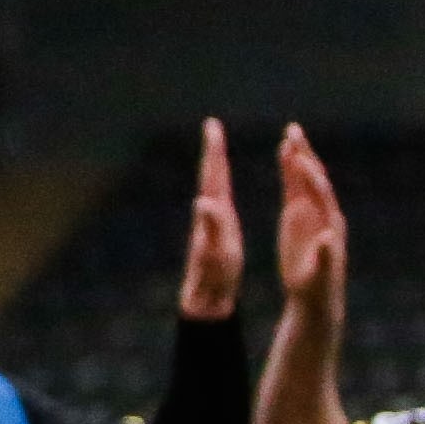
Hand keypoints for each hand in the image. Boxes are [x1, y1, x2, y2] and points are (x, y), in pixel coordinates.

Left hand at [179, 116, 243, 318]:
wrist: (205, 298)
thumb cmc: (214, 275)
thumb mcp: (217, 249)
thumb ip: (211, 225)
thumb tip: (202, 202)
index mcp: (212, 213)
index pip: (213, 175)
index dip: (214, 151)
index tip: (212, 125)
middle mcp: (208, 214)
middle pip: (211, 175)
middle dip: (213, 150)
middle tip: (212, 126)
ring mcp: (210, 224)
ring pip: (213, 188)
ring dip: (216, 166)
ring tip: (216, 150)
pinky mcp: (215, 234)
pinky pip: (220, 202)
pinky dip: (222, 190)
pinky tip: (220, 192)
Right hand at [275, 123, 346, 320]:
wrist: (315, 296)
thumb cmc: (316, 288)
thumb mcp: (320, 274)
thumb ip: (326, 255)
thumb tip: (329, 237)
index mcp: (330, 225)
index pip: (322, 195)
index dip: (311, 178)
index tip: (299, 161)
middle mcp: (325, 213)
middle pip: (317, 178)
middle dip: (307, 155)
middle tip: (295, 132)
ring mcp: (314, 212)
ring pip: (308, 178)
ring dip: (300, 155)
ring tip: (290, 133)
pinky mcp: (301, 215)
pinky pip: (296, 186)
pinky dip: (291, 169)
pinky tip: (285, 153)